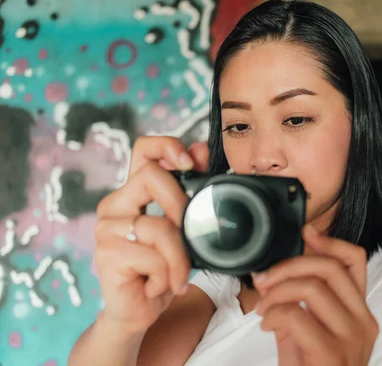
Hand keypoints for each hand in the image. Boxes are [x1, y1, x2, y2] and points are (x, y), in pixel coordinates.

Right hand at [93, 137, 208, 332]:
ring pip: (158, 226)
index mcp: (134, 192)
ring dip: (179, 257)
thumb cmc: (164, 267)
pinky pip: (152, 256)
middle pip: (151, 177)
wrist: (141, 310)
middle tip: (192, 237)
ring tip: (177, 276)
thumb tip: (201, 149)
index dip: (167, 145)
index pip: (144, 150)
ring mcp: (107, 228)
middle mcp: (116, 204)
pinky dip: (167, 275)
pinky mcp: (106, 253)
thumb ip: (190, 192)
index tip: (190, 162)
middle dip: (182, 206)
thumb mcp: (185, 228)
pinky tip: (158, 285)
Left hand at [252, 226, 378, 365]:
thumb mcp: (307, 332)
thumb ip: (300, 303)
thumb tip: (276, 272)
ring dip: (277, 291)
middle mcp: (364, 322)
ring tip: (262, 307)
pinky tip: (266, 325)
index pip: (356, 261)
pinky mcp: (332, 355)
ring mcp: (352, 339)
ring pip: (314, 287)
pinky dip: (273, 314)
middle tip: (264, 279)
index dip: (330, 241)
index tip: (306, 232)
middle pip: (332, 267)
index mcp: (360, 313)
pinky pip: (297, 316)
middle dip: (291, 264)